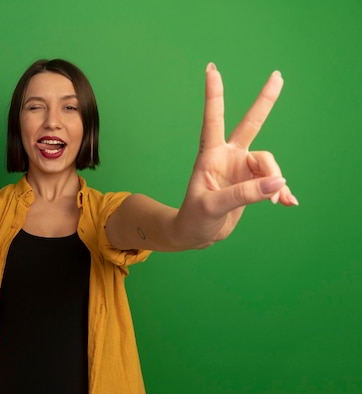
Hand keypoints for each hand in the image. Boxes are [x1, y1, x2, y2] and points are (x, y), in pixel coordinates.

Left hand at [176, 63, 297, 246]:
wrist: (196, 234)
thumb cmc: (194, 218)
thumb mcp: (213, 207)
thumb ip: (244, 194)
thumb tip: (278, 182)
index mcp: (210, 156)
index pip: (212, 119)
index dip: (214, 95)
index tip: (211, 69)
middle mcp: (227, 157)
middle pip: (250, 124)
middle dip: (265, 101)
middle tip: (278, 75)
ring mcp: (240, 169)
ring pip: (268, 165)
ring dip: (275, 182)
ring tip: (277, 201)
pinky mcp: (251, 183)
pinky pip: (273, 182)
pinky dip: (280, 192)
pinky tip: (288, 203)